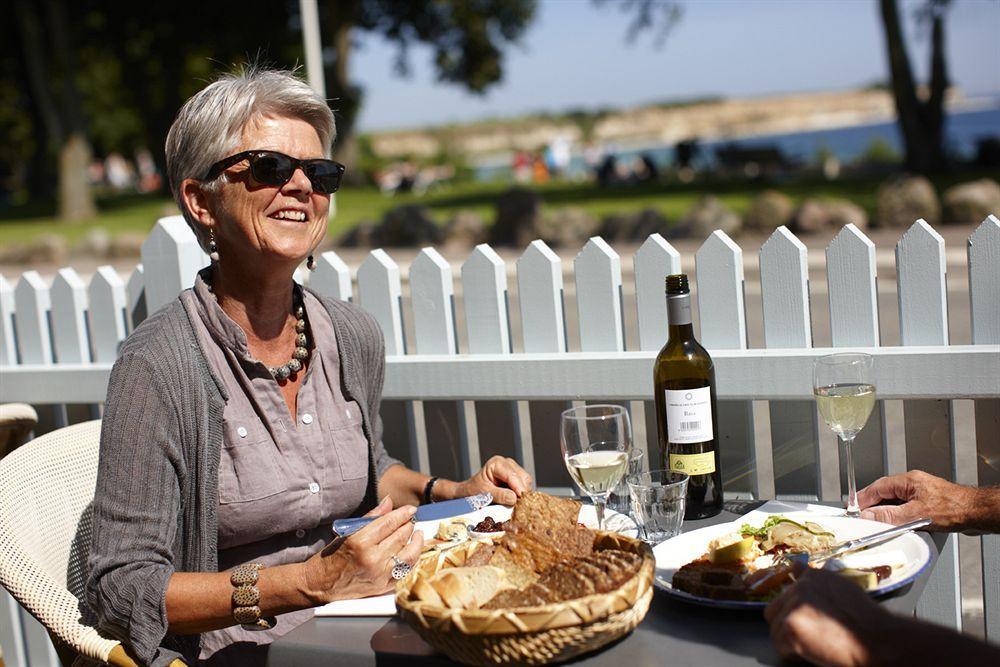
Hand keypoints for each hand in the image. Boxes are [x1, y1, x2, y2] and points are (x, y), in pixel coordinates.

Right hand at [304, 497, 423, 603]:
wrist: (320, 584)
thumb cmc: (332, 557)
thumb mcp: (348, 532)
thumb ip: (371, 517)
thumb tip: (389, 502)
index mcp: (360, 542)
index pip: (389, 523)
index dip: (403, 514)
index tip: (411, 509)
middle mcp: (372, 558)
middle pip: (401, 536)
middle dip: (409, 525)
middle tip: (411, 520)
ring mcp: (380, 574)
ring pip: (409, 554)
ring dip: (416, 542)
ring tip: (417, 534)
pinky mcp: (383, 586)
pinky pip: (406, 571)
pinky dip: (412, 559)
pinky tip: (413, 551)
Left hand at [447, 456, 532, 505]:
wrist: (468, 492)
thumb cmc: (473, 491)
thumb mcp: (484, 494)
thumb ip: (499, 495)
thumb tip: (514, 498)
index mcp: (497, 463)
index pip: (513, 476)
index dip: (519, 489)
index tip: (521, 501)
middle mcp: (507, 463)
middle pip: (523, 478)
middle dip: (521, 492)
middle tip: (518, 506)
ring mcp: (512, 469)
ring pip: (526, 482)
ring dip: (522, 494)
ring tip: (513, 503)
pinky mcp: (516, 477)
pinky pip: (524, 486)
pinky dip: (521, 494)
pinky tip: (513, 500)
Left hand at [765, 569, 885, 666]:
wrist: (877, 641)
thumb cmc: (866, 621)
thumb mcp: (842, 587)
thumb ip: (815, 578)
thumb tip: (795, 566)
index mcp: (812, 577)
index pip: (787, 591)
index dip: (796, 610)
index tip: (806, 619)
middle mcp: (800, 587)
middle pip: (774, 610)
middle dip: (788, 624)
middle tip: (811, 635)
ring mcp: (794, 606)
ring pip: (776, 628)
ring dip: (791, 639)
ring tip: (816, 643)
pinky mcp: (791, 626)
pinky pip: (780, 645)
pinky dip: (793, 653)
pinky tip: (814, 650)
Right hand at [857, 470, 974, 530]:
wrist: (978, 513)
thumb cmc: (954, 509)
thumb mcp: (915, 514)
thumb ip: (888, 516)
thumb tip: (868, 516)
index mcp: (908, 481)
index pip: (878, 487)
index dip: (863, 498)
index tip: (852, 508)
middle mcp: (914, 484)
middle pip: (885, 493)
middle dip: (873, 505)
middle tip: (862, 517)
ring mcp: (922, 494)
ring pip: (896, 502)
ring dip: (886, 512)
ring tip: (879, 524)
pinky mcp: (929, 504)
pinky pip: (906, 508)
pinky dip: (898, 516)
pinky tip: (898, 525)